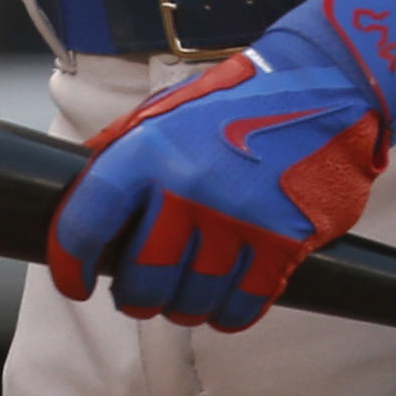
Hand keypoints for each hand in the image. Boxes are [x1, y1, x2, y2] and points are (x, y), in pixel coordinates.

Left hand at [43, 0, 395, 329]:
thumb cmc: (242, 97)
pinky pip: (240, 308)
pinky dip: (228, 313)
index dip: (69, 264)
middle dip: (135, 295)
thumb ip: (125, 148)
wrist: (326, 82)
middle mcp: (187, 187)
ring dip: (183, 305)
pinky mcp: (282, 243)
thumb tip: (81, 191)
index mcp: (149, 149)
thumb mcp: (171, 107)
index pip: (86, 222)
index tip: (74, 281)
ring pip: (190, 302)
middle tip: (142, 288)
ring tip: (187, 289)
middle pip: (141, 281)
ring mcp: (237, 220)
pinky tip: (227, 295)